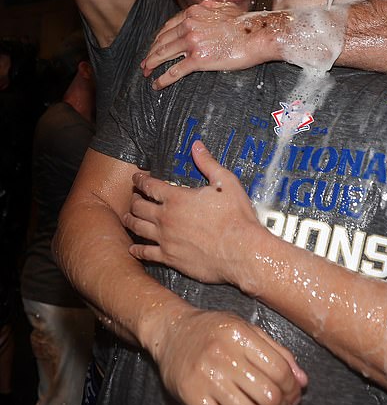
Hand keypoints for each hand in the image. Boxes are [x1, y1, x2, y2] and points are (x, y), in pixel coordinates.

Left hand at [126, 141, 261, 284]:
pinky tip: (133, 248)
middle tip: (134, 196)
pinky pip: (146, 253)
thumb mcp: (226, 182)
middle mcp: (165, 218)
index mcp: (177, 198)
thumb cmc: (235, 217)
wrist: (241, 251)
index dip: (141, 179)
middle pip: (139, 206)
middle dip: (134, 199)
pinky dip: (136, 250)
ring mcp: (165, 239)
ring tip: (127, 217)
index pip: (150, 186)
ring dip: (130, 220)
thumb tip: (197, 146)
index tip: (137, 177)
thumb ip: (208, 163)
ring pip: (138, 228)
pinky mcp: (170, 258)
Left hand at [141, 3, 279, 88]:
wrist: (257, 34)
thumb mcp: (225, 7)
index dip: (159, 38)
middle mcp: (189, 25)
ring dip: (151, 64)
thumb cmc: (246, 23)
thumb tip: (204, 8)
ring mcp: (192, 41)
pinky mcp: (198, 59)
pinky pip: (174, 70)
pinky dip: (162, 79)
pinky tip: (157, 84)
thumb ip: (209, 8)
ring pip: (164, 54)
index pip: (169, 26)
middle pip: (162, 40)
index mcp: (194, 12)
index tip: (155, 46)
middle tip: (145, 62)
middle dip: (151, 52)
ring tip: (146, 72)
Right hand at [151, 306, 306, 404]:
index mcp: (240, 335)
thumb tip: (302, 381)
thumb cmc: (214, 330)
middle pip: (267, 395)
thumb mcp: (246, 329)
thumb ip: (277, 352)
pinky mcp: (191, 397)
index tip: (295, 398)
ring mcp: (206, 378)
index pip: (279, 370)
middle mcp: (224, 356)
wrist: (172, 331)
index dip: (293, 390)